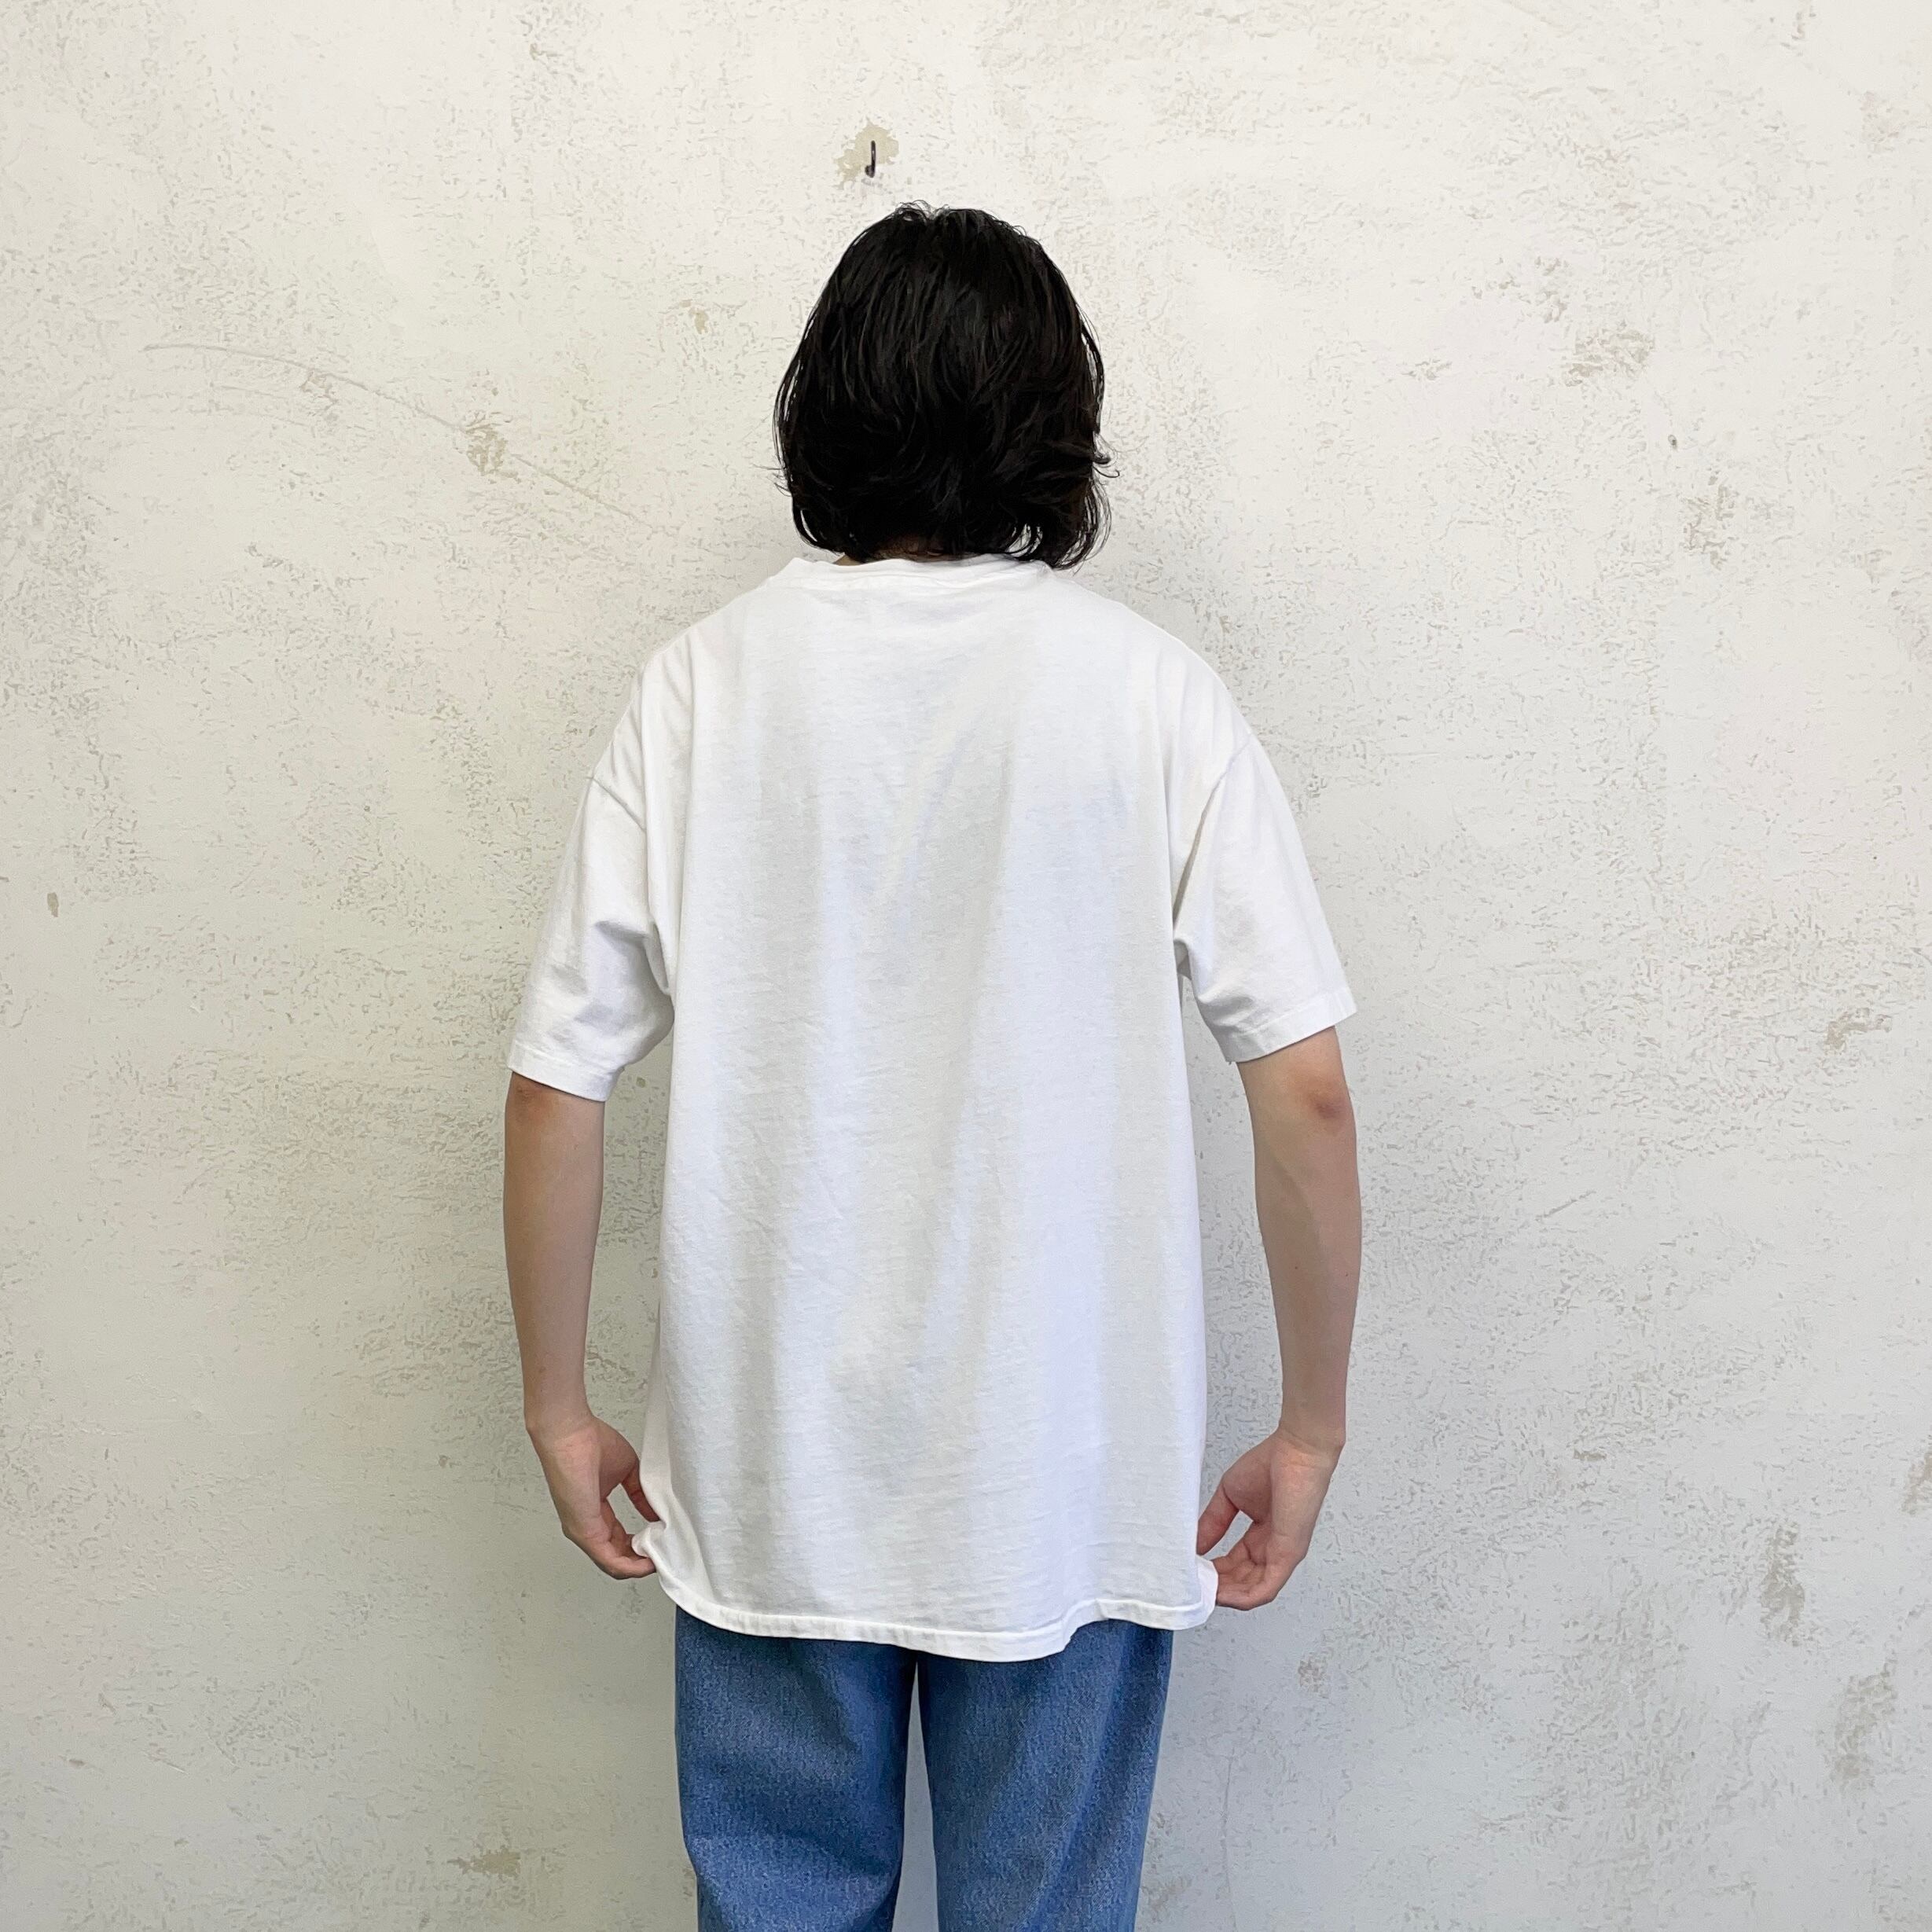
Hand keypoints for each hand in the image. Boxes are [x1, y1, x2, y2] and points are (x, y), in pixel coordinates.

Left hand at [527, 1410, 658, 1579]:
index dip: (640, 1544)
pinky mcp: (584, 1531)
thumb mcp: (626, 1471)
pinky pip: (609, 1560)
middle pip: (616, 1557)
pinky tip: (648, 1563)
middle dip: (642, 1560)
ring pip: (613, 1564)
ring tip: (661, 1561)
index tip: (659, 1541)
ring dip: (639, 1567)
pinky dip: (631, 1566)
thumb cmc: (589, 1442)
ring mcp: (582, 1531)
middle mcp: (584, 1526)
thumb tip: (655, 1512)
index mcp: (594, 1511)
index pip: (616, 1539)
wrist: (570, 1433)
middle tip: (664, 1555)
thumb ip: (639, 1494)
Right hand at [1196, 1428, 1339, 1609]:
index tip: (1193, 1571)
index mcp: (1262, 1535)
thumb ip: (1213, 1522)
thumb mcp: (1230, 1497)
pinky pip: (1265, 1588)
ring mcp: (1283, 1554)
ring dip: (1226, 1596)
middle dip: (1217, 1588)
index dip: (1214, 1571)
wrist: (1295, 1450)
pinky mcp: (1288, 1555)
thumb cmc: (1272, 1465)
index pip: (1236, 1564)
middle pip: (1243, 1582)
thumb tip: (1195, 1546)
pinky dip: (1242, 1596)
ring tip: (1202, 1592)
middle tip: (1193, 1586)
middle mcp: (1273, 1548)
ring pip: (1253, 1591)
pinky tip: (1221, 1594)